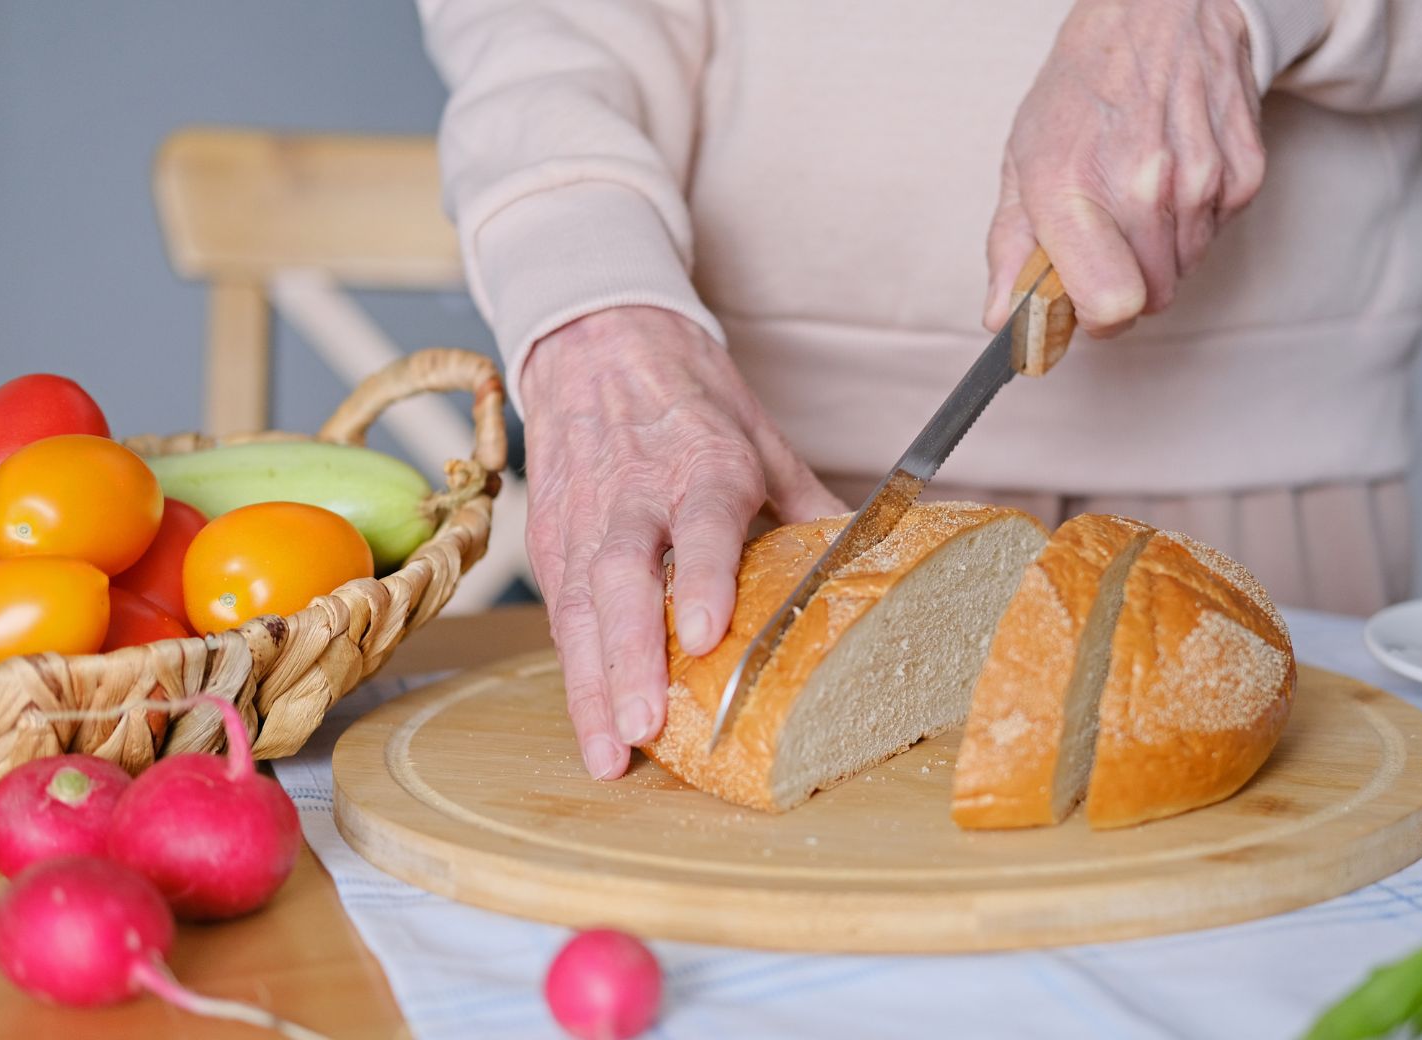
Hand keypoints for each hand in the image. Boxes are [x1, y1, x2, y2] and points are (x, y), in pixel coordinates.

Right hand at [521, 307, 844, 779]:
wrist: (597, 342)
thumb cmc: (689, 398)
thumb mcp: (761, 438)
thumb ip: (808, 507)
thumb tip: (871, 563)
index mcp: (700, 463)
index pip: (701, 525)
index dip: (702, 580)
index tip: (707, 635)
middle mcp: (635, 494)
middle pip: (623, 580)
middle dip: (631, 659)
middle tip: (645, 727)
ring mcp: (584, 520)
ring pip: (580, 609)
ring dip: (593, 686)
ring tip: (610, 753)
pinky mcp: (550, 541)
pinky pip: (560, 614)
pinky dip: (573, 672)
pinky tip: (591, 725)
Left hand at [984, 0, 1263, 337]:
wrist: (1163, 12)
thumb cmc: (1087, 83)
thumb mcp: (1025, 156)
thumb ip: (1011, 245)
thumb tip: (1003, 316)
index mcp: (1074, 185)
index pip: (1109, 305)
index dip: (1095, 321)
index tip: (1082, 307)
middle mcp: (1144, 184)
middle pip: (1149, 300)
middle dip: (1124, 286)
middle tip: (1106, 243)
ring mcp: (1201, 179)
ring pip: (1183, 272)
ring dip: (1158, 254)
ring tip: (1137, 195)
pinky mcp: (1243, 175)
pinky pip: (1215, 236)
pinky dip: (1193, 223)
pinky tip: (1174, 178)